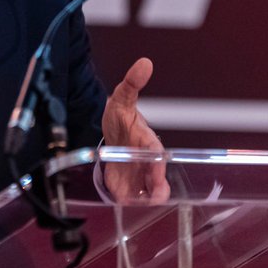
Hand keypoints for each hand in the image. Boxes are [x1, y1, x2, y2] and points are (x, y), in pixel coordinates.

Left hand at [102, 58, 169, 203]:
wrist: (109, 137)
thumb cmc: (120, 119)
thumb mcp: (121, 100)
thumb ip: (131, 84)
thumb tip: (144, 63)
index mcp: (149, 143)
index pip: (158, 154)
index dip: (158, 163)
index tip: (157, 169)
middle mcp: (148, 163)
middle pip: (158, 180)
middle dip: (156, 188)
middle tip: (152, 194)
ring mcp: (139, 177)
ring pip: (150, 196)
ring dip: (144, 201)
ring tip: (134, 203)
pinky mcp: (128, 189)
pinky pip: (133, 202)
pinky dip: (130, 205)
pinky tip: (123, 203)